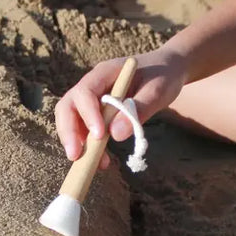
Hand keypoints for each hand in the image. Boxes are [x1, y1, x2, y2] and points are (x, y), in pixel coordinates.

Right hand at [54, 49, 186, 166]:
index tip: (99, 135)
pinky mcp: (96, 114)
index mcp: (105, 73)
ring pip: (72, 121)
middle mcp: (93, 85)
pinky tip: (103, 161)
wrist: (168, 72)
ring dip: (78, 143)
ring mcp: (92, 100)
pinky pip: (85, 131)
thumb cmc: (163, 77)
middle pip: (68, 106)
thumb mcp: (158, 91)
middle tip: (75, 155)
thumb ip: (138, 109)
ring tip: (96, 164)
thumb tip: (115, 134)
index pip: (85, 91)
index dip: (87, 114)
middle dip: (69, 131)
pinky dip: (90, 147)